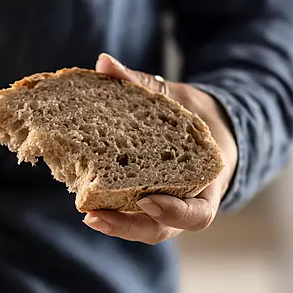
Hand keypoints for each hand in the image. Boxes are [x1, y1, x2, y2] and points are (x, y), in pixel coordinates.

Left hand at [82, 53, 238, 244]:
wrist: (205, 127)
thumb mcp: (177, 97)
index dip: (173, 212)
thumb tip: (104, 63)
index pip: (197, 214)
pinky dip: (110, 209)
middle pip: (161, 229)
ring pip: (143, 227)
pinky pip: (131, 213)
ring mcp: (165, 208)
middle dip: (128, 227)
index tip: (146, 200)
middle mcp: (187, 203)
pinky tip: (84, 200)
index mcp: (208, 183)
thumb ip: (143, 84)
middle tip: (95, 216)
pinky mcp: (145, 204)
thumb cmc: (194, 115)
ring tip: (87, 215)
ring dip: (115, 224)